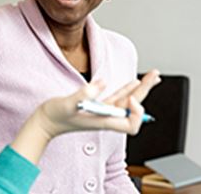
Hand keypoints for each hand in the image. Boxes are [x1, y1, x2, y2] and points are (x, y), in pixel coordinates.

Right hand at [38, 69, 160, 138]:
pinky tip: (132, 82)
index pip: (131, 123)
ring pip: (128, 101)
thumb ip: (83, 95)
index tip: (130, 98)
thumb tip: (100, 84)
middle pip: (134, 107)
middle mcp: (106, 117)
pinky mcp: (97, 106)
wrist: (44, 122)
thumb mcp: (66, 104)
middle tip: (155, 75)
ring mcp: (102, 111)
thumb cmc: (54, 116)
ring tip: (152, 76)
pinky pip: (117, 98)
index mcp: (103, 121)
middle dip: (146, 91)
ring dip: (141, 88)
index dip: (135, 112)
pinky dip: (126, 89)